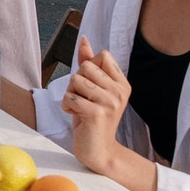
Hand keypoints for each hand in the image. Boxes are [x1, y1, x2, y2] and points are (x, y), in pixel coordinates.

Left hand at [62, 36, 131, 172]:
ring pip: (76, 81)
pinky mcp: (97, 114)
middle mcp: (120, 92)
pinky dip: (67, 106)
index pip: (102, 55)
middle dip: (76, 82)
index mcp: (122, 83)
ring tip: (80, 108)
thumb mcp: (93, 88)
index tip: (91, 86)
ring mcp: (110, 103)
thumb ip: (88, 63)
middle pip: (86, 67)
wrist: (99, 150)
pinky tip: (77, 116)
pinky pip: (70, 97)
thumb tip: (84, 39)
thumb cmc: (93, 116)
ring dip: (70, 94)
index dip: (88, 67)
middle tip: (83, 99)